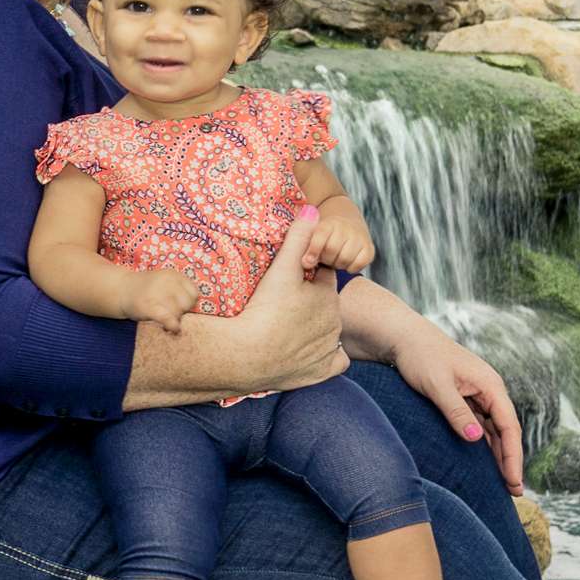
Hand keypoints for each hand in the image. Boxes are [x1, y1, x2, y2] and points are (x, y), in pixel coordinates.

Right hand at [128, 267, 202, 334]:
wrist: (120, 290)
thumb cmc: (146, 290)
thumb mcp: (165, 282)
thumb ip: (180, 291)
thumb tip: (194, 312)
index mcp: (173, 275)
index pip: (194, 293)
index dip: (189, 303)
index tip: (179, 306)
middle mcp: (167, 282)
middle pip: (187, 304)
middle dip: (181, 311)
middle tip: (168, 312)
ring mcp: (156, 294)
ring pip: (177, 314)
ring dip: (173, 320)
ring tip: (163, 319)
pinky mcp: (148, 306)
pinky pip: (167, 319)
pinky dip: (172, 326)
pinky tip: (171, 329)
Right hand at [226, 211, 347, 392]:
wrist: (246, 355)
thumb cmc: (263, 309)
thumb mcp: (281, 268)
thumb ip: (298, 237)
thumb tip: (313, 207)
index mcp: (328, 296)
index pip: (324, 279)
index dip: (307, 278)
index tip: (289, 282)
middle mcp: (334, 323)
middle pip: (325, 307)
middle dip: (310, 304)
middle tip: (282, 306)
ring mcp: (328, 349)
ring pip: (329, 333)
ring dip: (315, 329)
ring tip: (288, 328)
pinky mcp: (321, 372)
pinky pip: (334, 362)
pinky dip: (325, 357)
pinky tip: (308, 352)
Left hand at [303, 204, 374, 276]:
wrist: (346, 221)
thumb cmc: (323, 234)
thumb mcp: (310, 234)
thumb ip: (303, 246)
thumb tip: (306, 263)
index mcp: (327, 223)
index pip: (320, 236)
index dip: (313, 251)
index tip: (306, 262)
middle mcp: (345, 227)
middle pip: (331, 251)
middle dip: (324, 258)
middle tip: (323, 257)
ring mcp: (359, 237)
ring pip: (345, 259)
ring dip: (336, 264)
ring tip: (333, 259)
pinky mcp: (369, 249)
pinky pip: (358, 264)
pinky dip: (350, 267)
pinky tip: (345, 263)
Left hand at [391, 328, 525, 492]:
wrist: (403, 338)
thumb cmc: (420, 357)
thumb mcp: (437, 385)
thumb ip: (457, 412)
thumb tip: (476, 439)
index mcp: (490, 385)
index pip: (509, 425)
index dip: (514, 455)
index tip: (514, 480)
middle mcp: (489, 390)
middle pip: (505, 431)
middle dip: (510, 461)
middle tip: (514, 492)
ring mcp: (477, 395)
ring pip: (493, 431)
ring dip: (498, 456)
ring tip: (503, 484)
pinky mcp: (463, 399)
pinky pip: (479, 427)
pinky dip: (483, 446)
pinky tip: (484, 465)